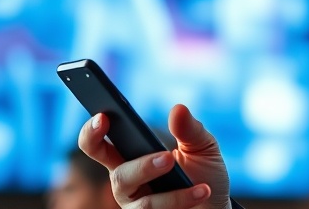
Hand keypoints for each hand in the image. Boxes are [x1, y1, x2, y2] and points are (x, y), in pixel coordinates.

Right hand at [79, 104, 231, 208]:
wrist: (216, 205)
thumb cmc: (203, 173)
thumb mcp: (201, 146)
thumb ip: (189, 129)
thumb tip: (178, 109)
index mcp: (130, 157)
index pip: (98, 145)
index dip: (92, 132)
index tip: (102, 118)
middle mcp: (127, 183)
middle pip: (119, 177)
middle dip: (142, 168)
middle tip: (167, 157)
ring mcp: (136, 207)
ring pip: (142, 204)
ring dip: (171, 194)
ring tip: (198, 183)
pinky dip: (183, 201)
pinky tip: (202, 192)